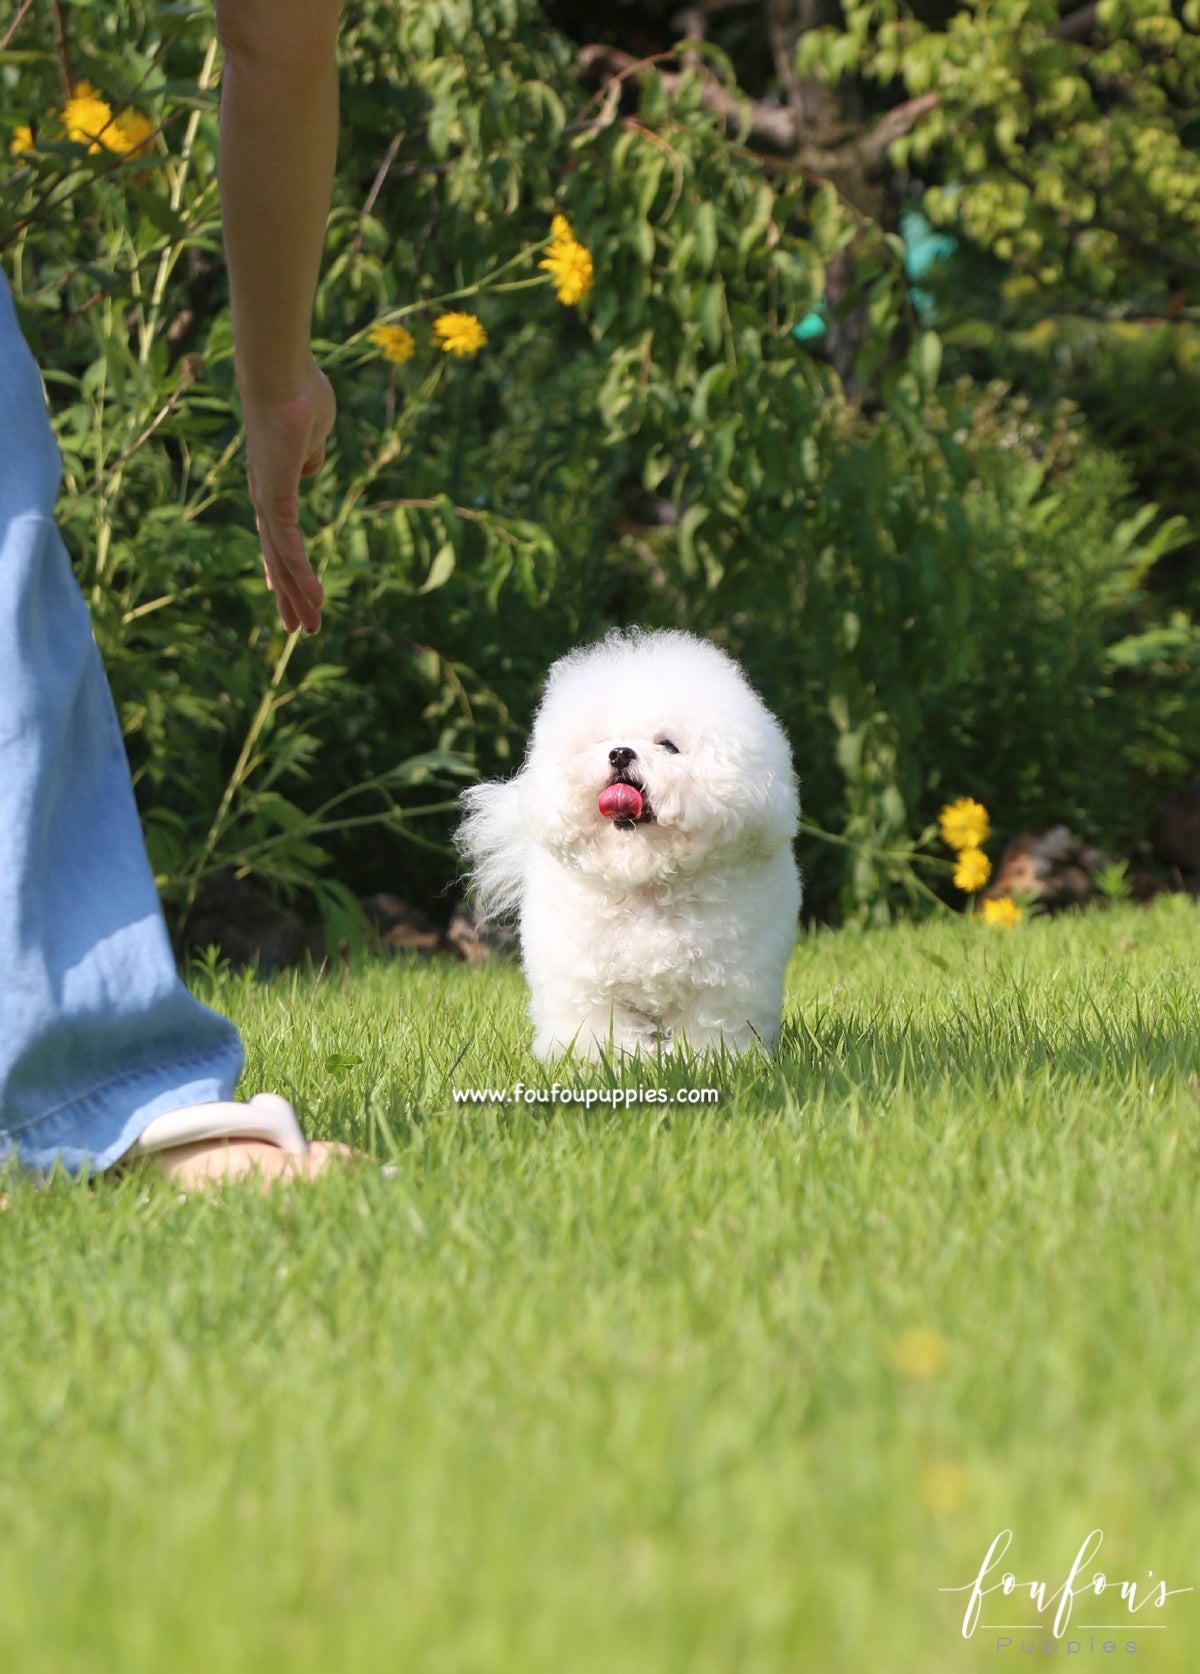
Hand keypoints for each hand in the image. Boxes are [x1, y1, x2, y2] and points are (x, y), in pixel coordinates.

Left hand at [241, 359, 334, 632]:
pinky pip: (291, 547)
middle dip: (287, 594)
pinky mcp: (276, 500)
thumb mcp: (314, 431)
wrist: (280, 373)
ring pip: (282, 560)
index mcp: (271, 479)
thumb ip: (311, 453)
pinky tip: (315, 598)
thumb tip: (308, 465)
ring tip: (312, 627)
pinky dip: (302, 575)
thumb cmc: (299, 391)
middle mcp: (263, 495)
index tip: (286, 590)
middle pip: (274, 556)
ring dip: (298, 596)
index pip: (274, 532)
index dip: (282, 564)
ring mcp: (267, 499)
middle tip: (297, 626)